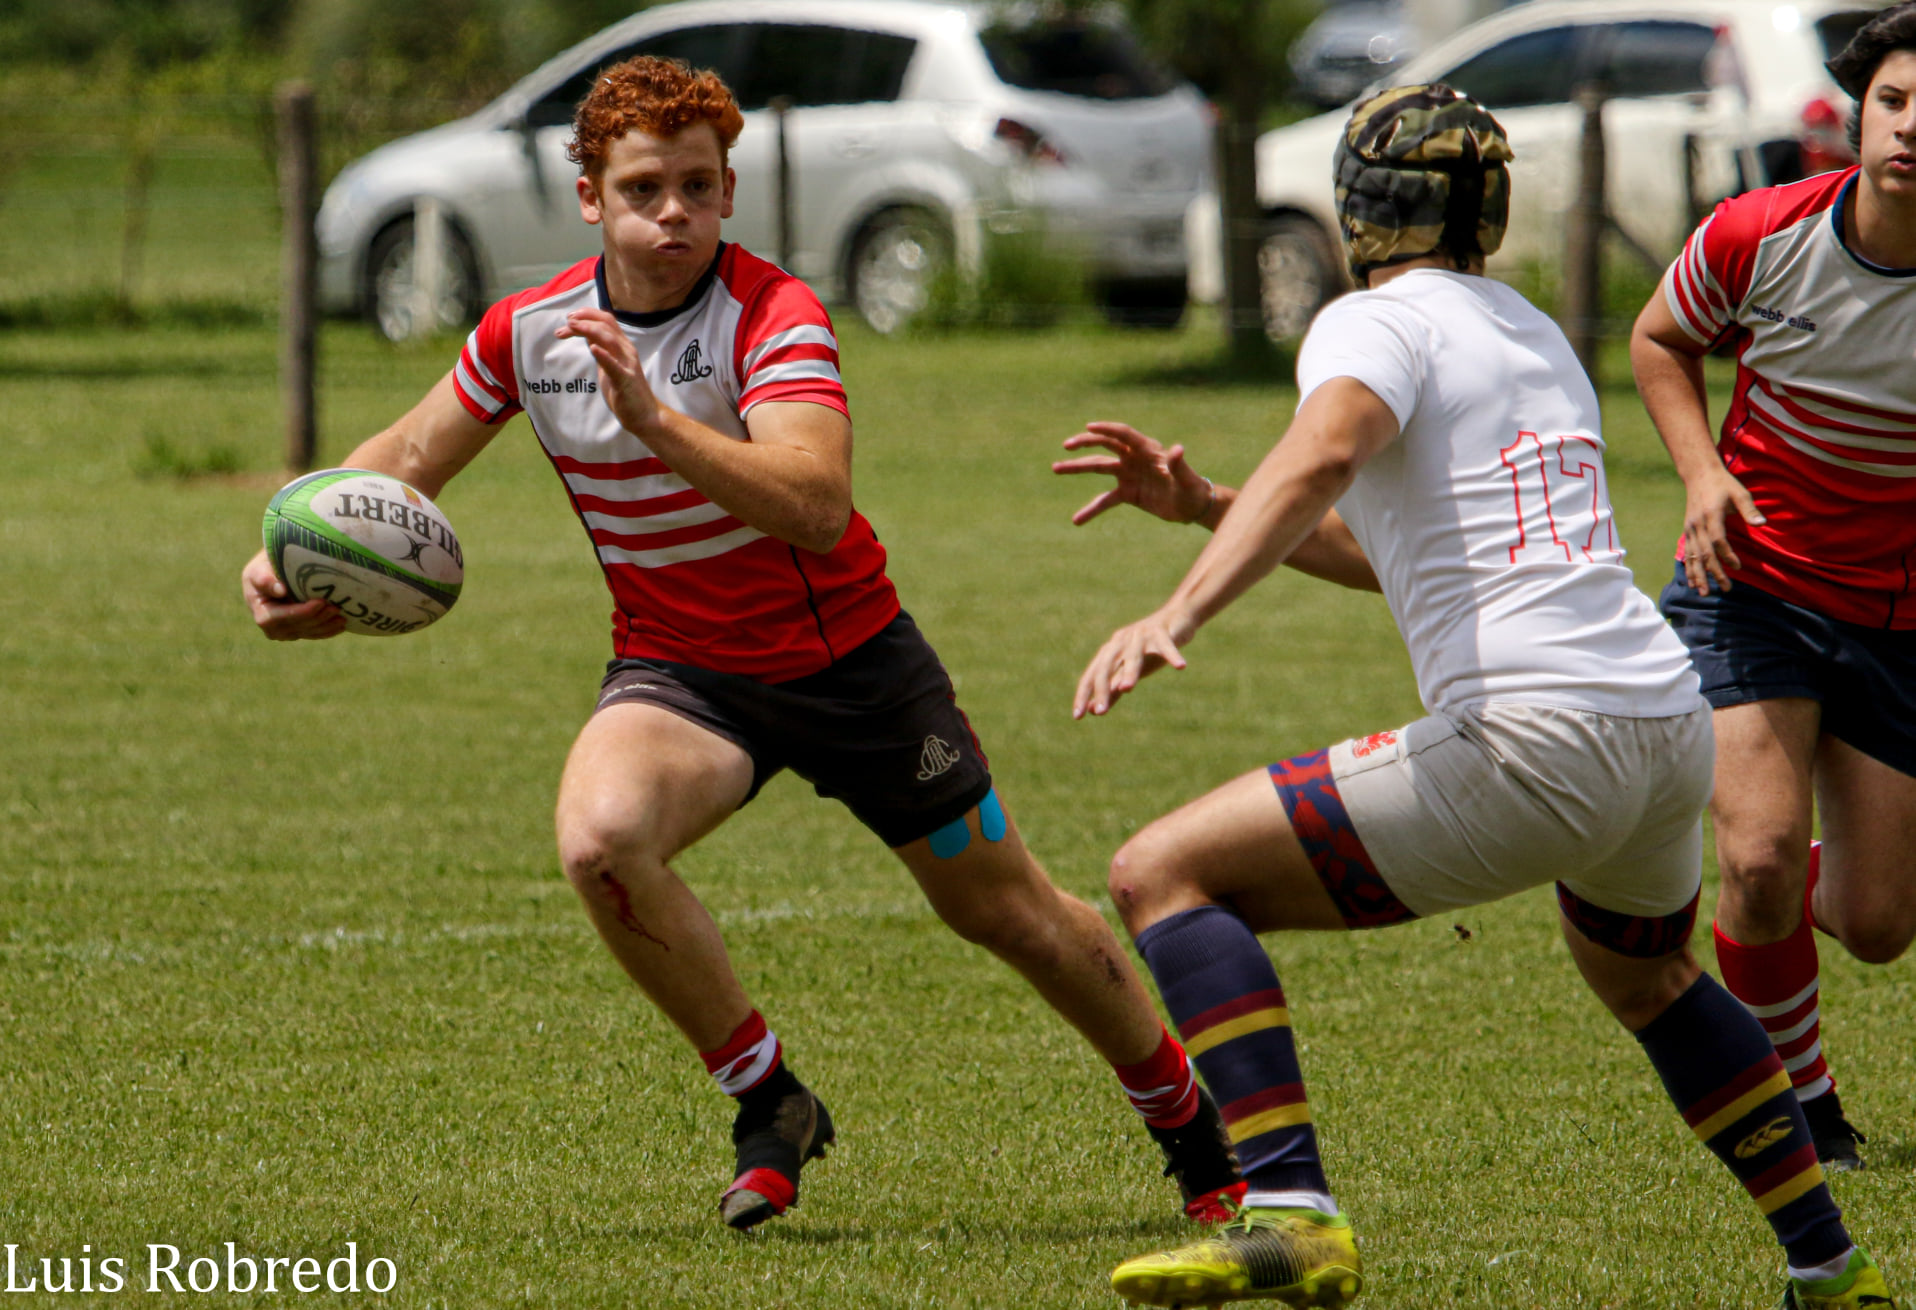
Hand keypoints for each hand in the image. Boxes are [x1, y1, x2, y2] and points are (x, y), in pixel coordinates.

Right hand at [242, 549, 345, 640]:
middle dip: (319, 618)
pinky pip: (313, 634)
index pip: (284, 617)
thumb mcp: (259, 570)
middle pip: (299, 626)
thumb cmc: (263, 570)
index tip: (321, 602)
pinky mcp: (296, 634)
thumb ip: (265, 579)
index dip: (303, 612)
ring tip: (342, 617)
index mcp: (262, 614)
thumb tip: (280, 590)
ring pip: (309, 633)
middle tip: (336, 608)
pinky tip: (341, 625)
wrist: (267, 578)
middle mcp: (272, 629)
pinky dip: (328, 630)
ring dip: (327, 626)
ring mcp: (285, 633)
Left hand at [558, 309, 661, 435]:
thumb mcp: (609, 366)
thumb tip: (587, 336)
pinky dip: (604, 355)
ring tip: (573, 326)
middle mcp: (626, 351)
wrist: (645, 415)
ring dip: (589, 329)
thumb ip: (602, 350)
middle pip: (607, 324)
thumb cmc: (625, 391)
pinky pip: (614, 366)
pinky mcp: (625, 381)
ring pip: (609, 339)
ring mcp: (627, 365)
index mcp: (622, 346)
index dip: (587, 314)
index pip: (606, 320)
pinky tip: (593, 348)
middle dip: (585, 318)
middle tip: (567, 320)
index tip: (569, 318)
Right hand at [1053, 421, 1213, 525]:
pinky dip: (1091, 509)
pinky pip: (1105, 500)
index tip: (1089, 427)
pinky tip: (1076, 520)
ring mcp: (1129, 475)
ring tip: (1055, 468)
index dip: (1107, 429)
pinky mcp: (1128, 493)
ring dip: (1078, 468)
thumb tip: (1177, 449)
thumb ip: (1179, 465)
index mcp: (1148, 450)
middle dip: (1085, 444)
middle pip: (1105, 445)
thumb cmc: (1194, 490)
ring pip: (1098, 467)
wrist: (1194, 507)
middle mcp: (1135, 458)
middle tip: (1066, 447)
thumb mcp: (1187, 480)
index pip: (1123, 435)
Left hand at [1073, 607, 1195, 718]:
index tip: (1078, 716)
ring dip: (1130, 671)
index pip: (1091, 675)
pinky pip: (1166, 645)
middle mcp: (1121, 642)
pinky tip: (1181, 666)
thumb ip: (1112, 689)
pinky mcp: (1162, 632)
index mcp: (1110, 652)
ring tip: (1127, 688)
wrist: (1176, 618)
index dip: (1083, 694)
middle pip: (1106, 665)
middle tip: (1101, 711)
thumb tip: (1093, 710)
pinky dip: (1173, 655)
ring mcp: (1141, 636)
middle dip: (1102, 688)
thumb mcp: (1129, 671)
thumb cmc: (1149, 650)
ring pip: (1133, 655)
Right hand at [1680, 466, 1763, 593]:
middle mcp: (1697, 525)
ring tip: (1704, 593)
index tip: (1738, 567)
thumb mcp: (1740, 493)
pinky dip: (1690, 568)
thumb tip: (1762, 524)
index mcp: (1711, 515)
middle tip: (1726, 588)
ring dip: (1699, 576)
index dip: (1727, 555)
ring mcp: (1690, 529)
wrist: (1699, 475)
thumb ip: (1749, 509)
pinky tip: (1693, 581)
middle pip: (1704, 553)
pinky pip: (1688, 553)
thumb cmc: (1723, 484)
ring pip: (1693, 556)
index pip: (1717, 540)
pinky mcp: (1688, 531)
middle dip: (1714, 572)